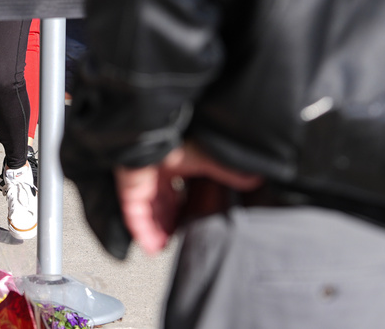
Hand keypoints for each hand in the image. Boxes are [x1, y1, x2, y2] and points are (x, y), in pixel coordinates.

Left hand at [115, 143, 262, 255]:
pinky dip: (143, 232)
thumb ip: (228, 173)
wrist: (153, 135)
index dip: (181, 208)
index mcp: (172, 166)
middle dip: (168, 223)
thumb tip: (254, 179)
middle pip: (160, 205)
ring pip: (147, 213)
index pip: (176, 191)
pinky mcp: (130, 189)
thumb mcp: (208, 159)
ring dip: (156, 232)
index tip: (190, 222)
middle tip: (178, 238)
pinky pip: (134, 216)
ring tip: (164, 249)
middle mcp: (154, 175)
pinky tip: (151, 247)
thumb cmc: (176, 139)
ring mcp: (141, 183)